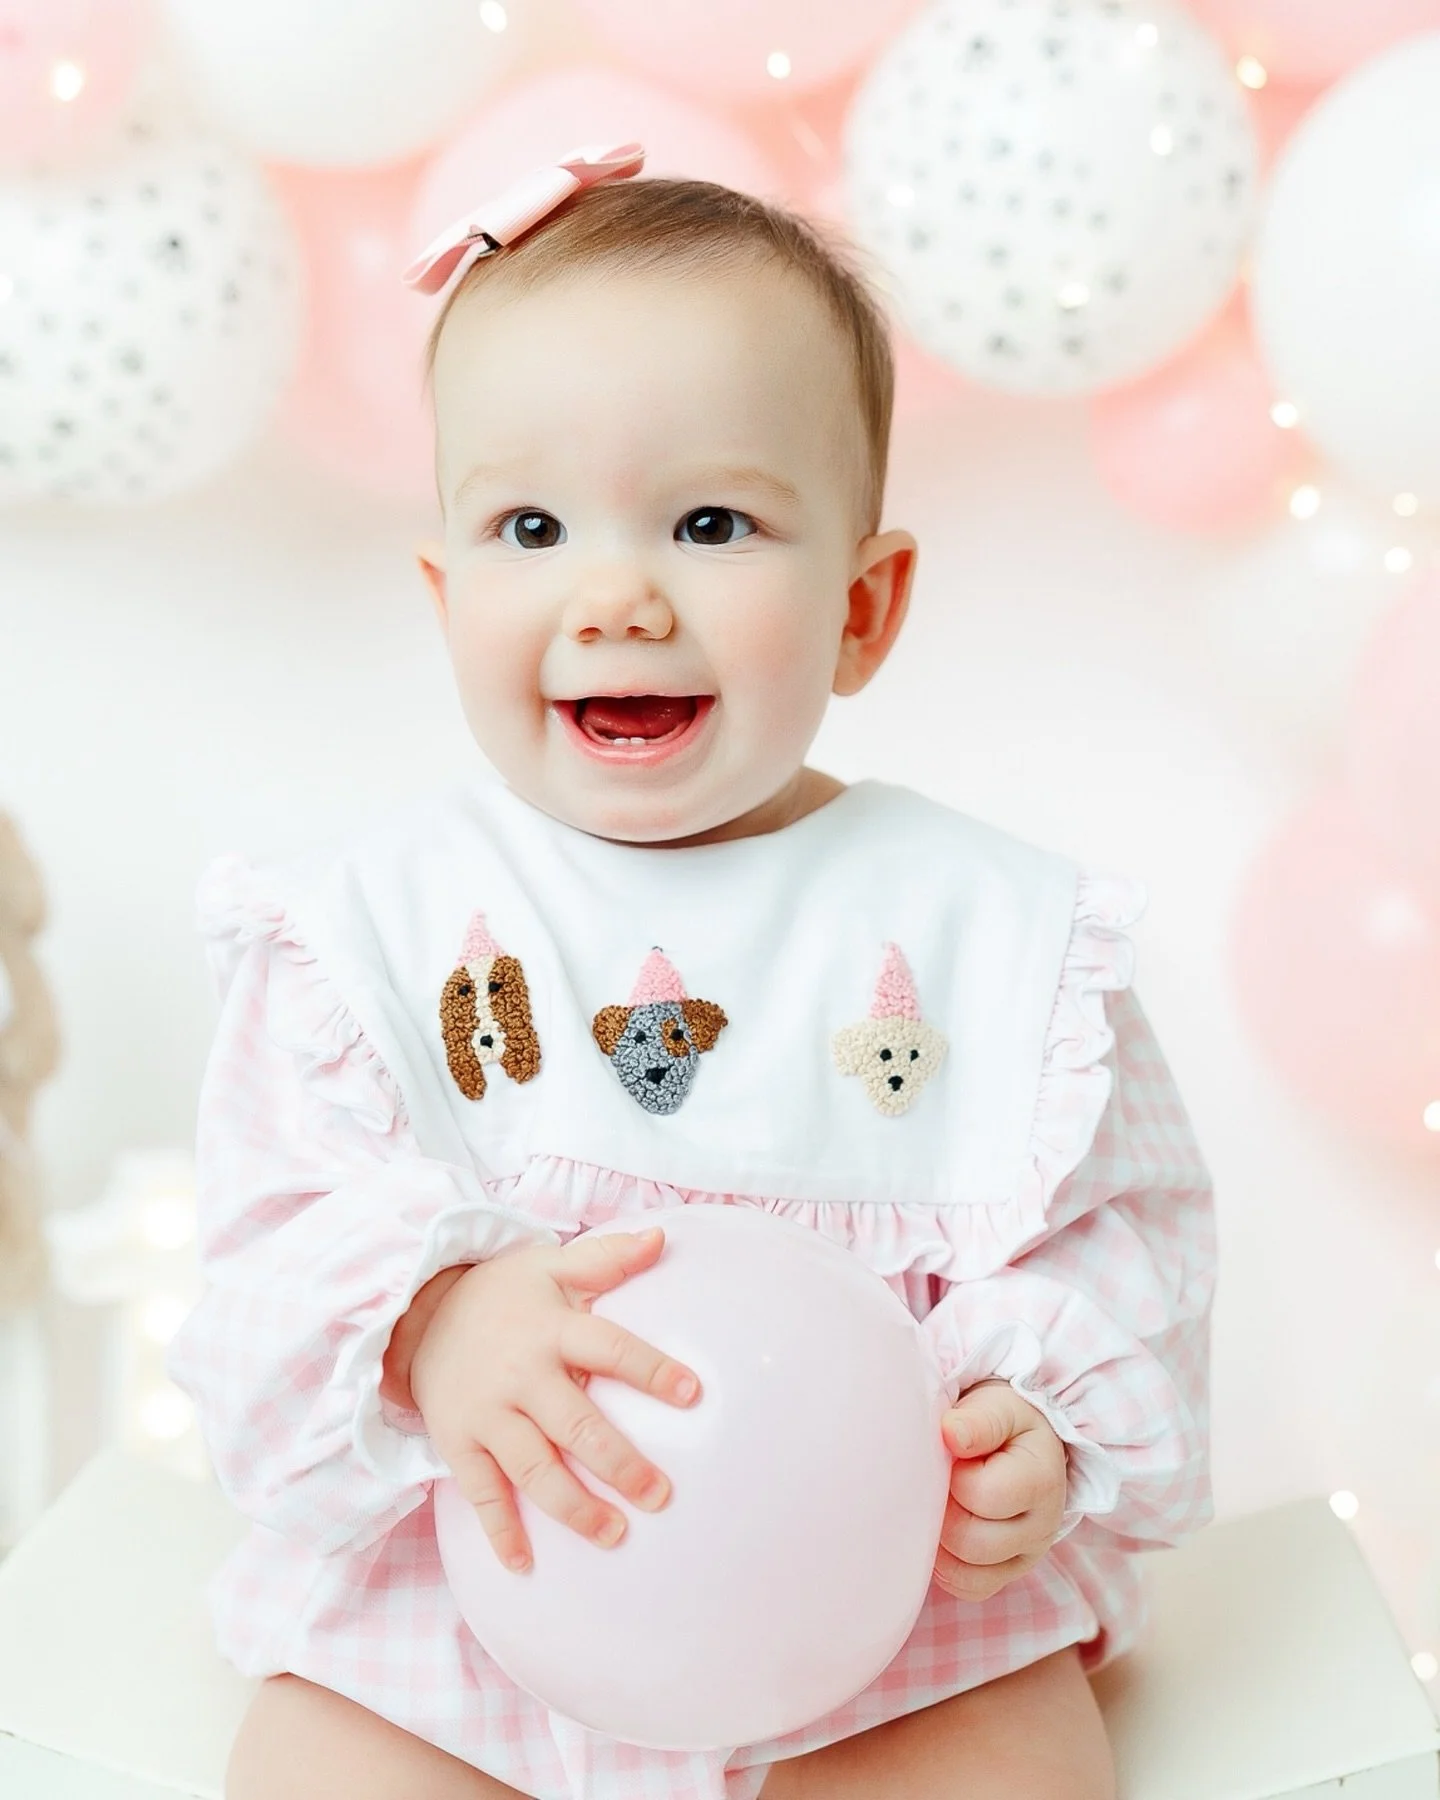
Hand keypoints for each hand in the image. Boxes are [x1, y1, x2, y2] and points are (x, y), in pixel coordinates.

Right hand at [406, 1227, 701, 1573]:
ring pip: (533, 1469)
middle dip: (618, 1464)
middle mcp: (519, 1375)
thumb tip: (662, 1239)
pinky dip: (499, 1531)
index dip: (649, 1369)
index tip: (692, 1393)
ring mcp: (486, 1414)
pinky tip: (525, 1566)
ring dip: (573, 1507)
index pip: (608, 1348)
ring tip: (616, 1535)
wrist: (416, 1312)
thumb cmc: (502, 1292)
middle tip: (660, 1495)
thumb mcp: (549, 1264)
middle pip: (575, 1426)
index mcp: (550, 1330)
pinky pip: (479, 1493)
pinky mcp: (458, 1442)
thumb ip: (607, 1258)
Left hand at [932, 1377, 1067, 1602]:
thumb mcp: (996, 1407)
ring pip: (967, 1573)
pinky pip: (969, 1588)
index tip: (949, 1453)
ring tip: (941, 1504)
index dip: (952, 1476)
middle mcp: (1042, 1526)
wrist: (1019, 1440)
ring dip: (941, 1541)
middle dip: (943, 1511)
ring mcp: (1027, 1555)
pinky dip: (947, 1567)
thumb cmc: (1001, 1421)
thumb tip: (950, 1433)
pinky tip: (944, 1531)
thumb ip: (977, 1420)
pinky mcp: (1008, 1573)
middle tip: (939, 1482)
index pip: (982, 1496)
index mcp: (1041, 1480)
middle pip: (971, 1542)